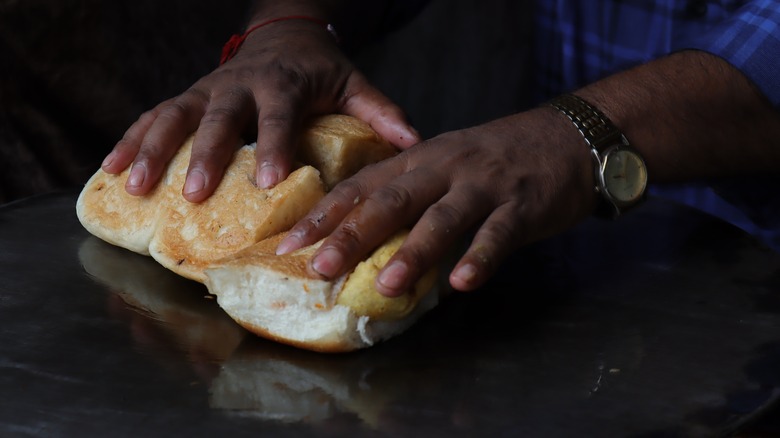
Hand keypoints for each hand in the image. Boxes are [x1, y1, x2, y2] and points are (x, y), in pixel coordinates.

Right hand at [101, 18, 418, 201]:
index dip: (271, 146)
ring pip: (172, 114)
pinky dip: (131, 140)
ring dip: (151, 149)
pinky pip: (153, 115)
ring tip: (134, 186)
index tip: (268, 181)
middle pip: (216, 116)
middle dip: (203, 154)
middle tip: (194, 194)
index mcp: (282, 85)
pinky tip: (111, 170)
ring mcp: (208, 89)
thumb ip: (380, 111)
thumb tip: (414, 141)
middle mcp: (239, 85)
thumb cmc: (319, 71)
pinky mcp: (188, 96)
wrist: (283, 36)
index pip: (277, 116)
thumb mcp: (353, 84)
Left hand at [277, 108, 598, 294]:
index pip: (362, 186)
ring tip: (384, 285)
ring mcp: (483, 186)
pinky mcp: (521, 204)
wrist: (565, 137)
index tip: (290, 244)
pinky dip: (480, 257)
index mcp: (419, 161)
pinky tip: (463, 283)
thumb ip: (408, 194)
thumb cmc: (495, 159)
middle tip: (321, 266)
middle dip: (353, 234)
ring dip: (412, 253)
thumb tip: (361, 239)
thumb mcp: (443, 163)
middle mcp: (444, 169)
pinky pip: (498, 233)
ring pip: (442, 218)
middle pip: (392, 201)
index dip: (325, 214)